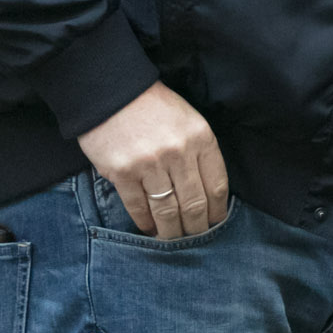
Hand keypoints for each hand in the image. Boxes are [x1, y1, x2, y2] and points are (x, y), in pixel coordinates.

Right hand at [75, 81, 228, 238]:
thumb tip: (207, 192)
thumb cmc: (156, 106)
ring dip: (171, 232)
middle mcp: (179, 153)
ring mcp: (150, 164)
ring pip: (167, 211)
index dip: (218, 210)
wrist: (115, 92)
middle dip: (197, 228)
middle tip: (196, 239)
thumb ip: (200, 152)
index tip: (216, 222)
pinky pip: (138, 207)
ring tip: (173, 240)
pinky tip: (149, 229)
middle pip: (194, 204)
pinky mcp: (122, 173)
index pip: (216, 185)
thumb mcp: (190, 121)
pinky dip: (145, 222)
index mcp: (201, 138)